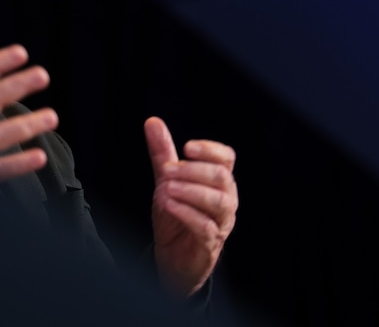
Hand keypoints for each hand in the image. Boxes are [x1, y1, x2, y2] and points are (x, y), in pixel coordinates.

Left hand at [146, 116, 237, 297]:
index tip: (186, 147)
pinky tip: (169, 205)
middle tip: (167, 170)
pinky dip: (187, 213)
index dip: (210, 150)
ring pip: (218, 202)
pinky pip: (205, 226)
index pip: (226, 158)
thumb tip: (152, 122)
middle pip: (222, 177)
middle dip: (193, 170)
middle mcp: (226, 200)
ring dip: (191, 191)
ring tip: (166, 188)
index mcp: (218, 181)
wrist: (172, 257)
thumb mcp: (166, 181)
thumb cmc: (176, 216)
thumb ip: (162, 153)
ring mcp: (221, 222)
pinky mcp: (210, 243)